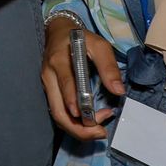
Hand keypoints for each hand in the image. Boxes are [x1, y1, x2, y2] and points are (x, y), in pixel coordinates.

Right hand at [40, 18, 124, 140]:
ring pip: (57, 116)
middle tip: (100, 132)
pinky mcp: (49, 92)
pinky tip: (89, 122)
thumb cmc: (80, 38)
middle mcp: (48, 77)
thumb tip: (118, 91)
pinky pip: (58, 113)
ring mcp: (47, 86)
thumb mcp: (99, 45)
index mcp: (59, 62)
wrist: (58, 32)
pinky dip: (73, 123)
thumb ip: (108, 66)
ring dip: (77, 128)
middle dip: (79, 128)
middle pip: (58, 111)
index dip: (79, 105)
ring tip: (98, 130)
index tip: (100, 116)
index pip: (66, 86)